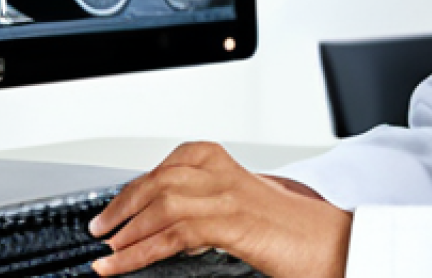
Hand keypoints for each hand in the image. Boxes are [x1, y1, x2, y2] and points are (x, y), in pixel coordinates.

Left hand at [88, 142, 351, 277]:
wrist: (331, 244)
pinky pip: (175, 232)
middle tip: (100, 227)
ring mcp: (228, 194)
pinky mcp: (232, 222)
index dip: (136, 186)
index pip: (169, 165)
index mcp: (226, 165)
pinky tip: (120, 265)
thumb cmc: (290, 234)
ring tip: (105, 252)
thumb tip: (169, 230)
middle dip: (123, 203)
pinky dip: (140, 251)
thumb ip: (208, 212)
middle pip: (160, 178)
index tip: (113, 208)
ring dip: (127, 228)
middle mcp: (225, 172)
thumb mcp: (241, 213)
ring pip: (163, 201)